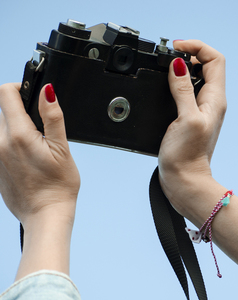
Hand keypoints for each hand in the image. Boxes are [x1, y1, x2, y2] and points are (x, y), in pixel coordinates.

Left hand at [0, 83, 79, 229]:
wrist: (45, 214)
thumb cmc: (58, 185)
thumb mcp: (62, 148)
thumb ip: (52, 117)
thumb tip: (47, 92)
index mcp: (18, 136)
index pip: (5, 94)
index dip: (19, 88)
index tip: (32, 96)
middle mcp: (0, 144)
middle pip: (2, 110)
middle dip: (20, 111)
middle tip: (40, 128)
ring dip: (15, 127)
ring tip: (34, 144)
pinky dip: (10, 142)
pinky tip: (27, 157)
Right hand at [158, 40, 226, 219]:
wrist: (183, 178)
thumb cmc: (186, 155)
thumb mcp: (186, 118)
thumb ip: (183, 90)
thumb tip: (178, 65)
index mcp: (214, 99)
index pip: (214, 60)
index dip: (196, 48)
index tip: (176, 48)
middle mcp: (210, 102)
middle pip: (205, 66)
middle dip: (187, 55)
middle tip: (167, 57)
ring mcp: (199, 110)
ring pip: (194, 78)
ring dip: (181, 69)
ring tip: (164, 68)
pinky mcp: (188, 117)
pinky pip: (185, 92)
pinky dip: (175, 83)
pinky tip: (164, 87)